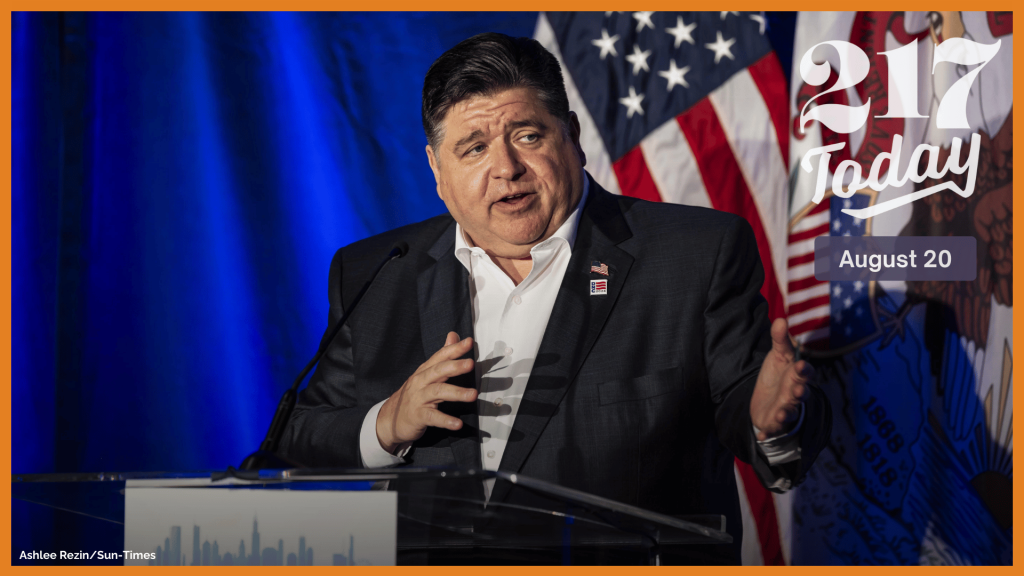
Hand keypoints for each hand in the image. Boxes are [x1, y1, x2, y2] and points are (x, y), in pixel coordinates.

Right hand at [375, 331, 477, 453]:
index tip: (469, 342)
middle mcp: (420, 382)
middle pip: (437, 371)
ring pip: (437, 392)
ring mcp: (418, 399)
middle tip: (470, 363)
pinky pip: (433, 418)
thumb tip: (453, 335)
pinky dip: (445, 420)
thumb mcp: (425, 374)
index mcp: (424, 371)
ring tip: (473, 394)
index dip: (454, 349)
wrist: (389, 420)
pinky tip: (458, 424)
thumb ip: (441, 356)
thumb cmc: (413, 396)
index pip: (440, 356)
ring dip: (456, 393)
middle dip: (454, 366)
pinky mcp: (418, 416)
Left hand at [750, 318, 813, 440]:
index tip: (800, 366)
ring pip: (790, 411)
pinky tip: (761, 435)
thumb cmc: (778, 376)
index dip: (804, 370)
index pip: (805, 373)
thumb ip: (780, 340)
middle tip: (797, 390)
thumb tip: (781, 319)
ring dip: (786, 412)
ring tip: (781, 413)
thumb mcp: (778, 356)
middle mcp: (795, 393)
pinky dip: (768, 431)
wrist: (768, 400)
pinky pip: (774, 428)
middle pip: (801, 393)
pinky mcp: (775, 422)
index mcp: (797, 376)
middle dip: (800, 391)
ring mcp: (786, 408)